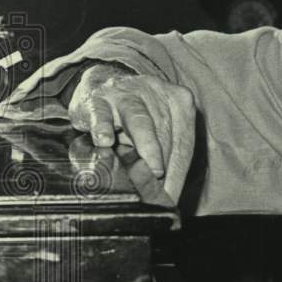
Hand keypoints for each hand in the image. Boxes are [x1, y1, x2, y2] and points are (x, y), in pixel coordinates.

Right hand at [68, 64, 195, 203]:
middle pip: (164, 131)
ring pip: (139, 120)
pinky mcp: (97, 98)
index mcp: (178, 100)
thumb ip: (167, 157)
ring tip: (151, 169)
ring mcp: (126, 93)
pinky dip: (103, 128)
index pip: (184, 140)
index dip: (179, 170)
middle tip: (158, 192)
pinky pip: (101, 114)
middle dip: (163, 164)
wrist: (101, 83)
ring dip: (147, 146)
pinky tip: (105, 141)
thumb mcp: (157, 129)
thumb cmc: (135, 115)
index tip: (171, 195)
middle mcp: (156, 91)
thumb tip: (167, 198)